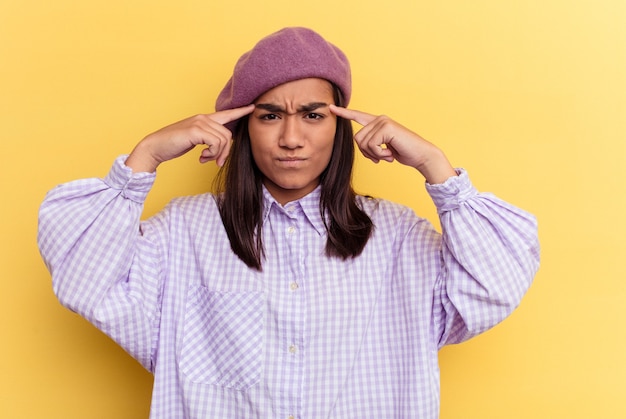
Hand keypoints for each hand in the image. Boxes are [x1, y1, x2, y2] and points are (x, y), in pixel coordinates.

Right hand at [125, 105, 254, 172]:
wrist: (155, 148)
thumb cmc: (173, 145)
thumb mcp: (195, 141)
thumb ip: (208, 140)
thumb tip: (222, 147)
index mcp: (203, 119)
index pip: (226, 114)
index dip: (240, 111)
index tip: (253, 107)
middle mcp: (203, 118)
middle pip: (228, 135)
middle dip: (225, 152)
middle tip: (215, 162)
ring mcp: (199, 122)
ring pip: (223, 140)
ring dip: (217, 154)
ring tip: (206, 159)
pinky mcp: (196, 130)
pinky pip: (216, 143)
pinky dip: (212, 153)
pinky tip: (202, 157)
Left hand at [329, 105, 456, 183]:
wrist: (421, 155)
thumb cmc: (403, 152)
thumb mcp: (382, 148)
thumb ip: (371, 144)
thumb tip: (361, 145)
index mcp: (377, 123)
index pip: (357, 116)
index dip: (344, 113)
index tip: (330, 107)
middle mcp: (379, 119)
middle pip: (357, 138)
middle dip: (367, 153)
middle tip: (382, 156)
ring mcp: (383, 122)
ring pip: (363, 143)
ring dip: (375, 155)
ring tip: (388, 155)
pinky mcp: (387, 127)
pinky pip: (372, 146)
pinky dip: (380, 155)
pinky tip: (391, 154)